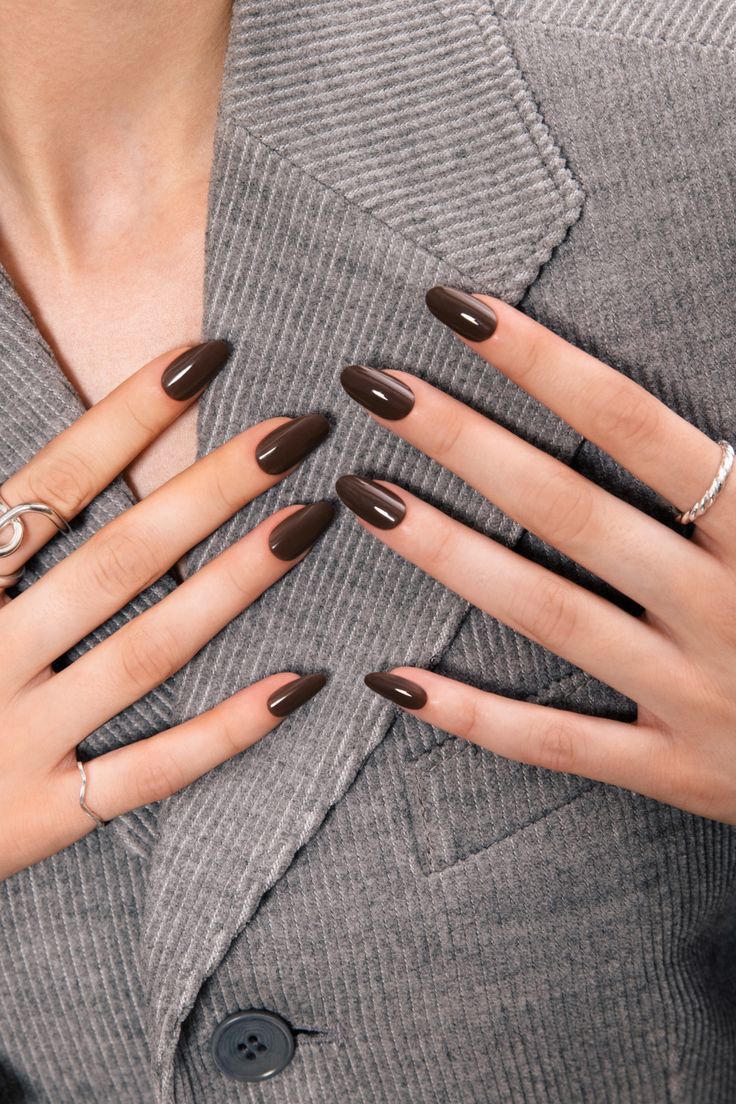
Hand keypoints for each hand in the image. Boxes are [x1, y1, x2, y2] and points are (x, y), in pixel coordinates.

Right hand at [0, 341, 331, 879]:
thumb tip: (28, 487)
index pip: (49, 485)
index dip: (127, 417)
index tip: (204, 360)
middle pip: (118, 557)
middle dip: (211, 487)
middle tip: (296, 431)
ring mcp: (17, 739)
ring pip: (147, 651)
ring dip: (234, 583)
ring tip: (308, 522)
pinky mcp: (45, 815)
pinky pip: (152, 771)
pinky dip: (227, 731)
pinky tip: (298, 683)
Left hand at [338, 286, 735, 822]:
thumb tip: (703, 394)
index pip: (638, 426)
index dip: (545, 363)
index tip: (456, 310)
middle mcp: (728, 605)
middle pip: (572, 510)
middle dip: (466, 440)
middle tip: (373, 384)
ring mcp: (698, 694)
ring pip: (550, 616)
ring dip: (448, 554)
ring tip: (363, 496)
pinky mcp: (677, 771)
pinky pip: (559, 744)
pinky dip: (475, 718)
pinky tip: (392, 681)